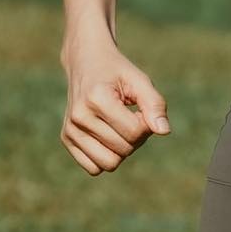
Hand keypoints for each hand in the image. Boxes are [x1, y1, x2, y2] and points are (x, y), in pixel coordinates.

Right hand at [59, 39, 170, 174]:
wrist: (85, 62)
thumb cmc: (117, 73)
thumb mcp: (139, 80)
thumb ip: (155, 104)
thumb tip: (164, 131)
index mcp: (97, 99)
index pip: (134, 132)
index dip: (146, 125)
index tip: (140, 110)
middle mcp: (79, 116)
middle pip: (123, 150)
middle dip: (136, 138)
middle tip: (130, 117)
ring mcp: (70, 129)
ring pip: (109, 164)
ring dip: (122, 150)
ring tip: (119, 128)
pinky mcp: (66, 139)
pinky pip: (94, 168)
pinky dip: (106, 158)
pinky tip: (107, 137)